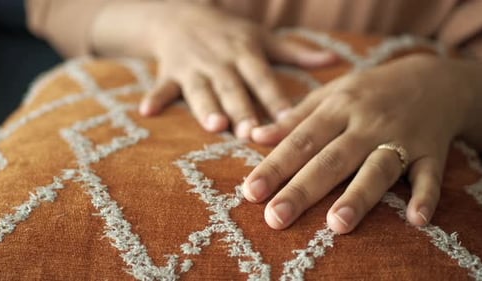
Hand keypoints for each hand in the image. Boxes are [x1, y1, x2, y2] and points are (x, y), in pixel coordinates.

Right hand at [91, 1, 336, 137]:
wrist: (182, 14)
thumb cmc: (230, 32)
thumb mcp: (262, 37)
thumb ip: (296, 52)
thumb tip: (334, 60)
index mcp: (245, 52)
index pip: (263, 78)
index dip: (276, 99)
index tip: (289, 120)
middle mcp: (221, 60)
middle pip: (233, 88)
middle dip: (242, 110)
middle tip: (253, 134)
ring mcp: (193, 66)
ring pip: (200, 89)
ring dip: (205, 106)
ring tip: (214, 125)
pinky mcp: (170, 71)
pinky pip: (162, 85)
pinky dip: (156, 97)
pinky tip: (147, 111)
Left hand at [242, 54, 474, 233]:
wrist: (432, 79)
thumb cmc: (369, 90)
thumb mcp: (331, 94)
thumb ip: (295, 118)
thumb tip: (255, 136)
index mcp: (338, 107)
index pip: (300, 140)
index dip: (275, 166)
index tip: (251, 192)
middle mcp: (367, 123)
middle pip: (331, 159)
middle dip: (302, 189)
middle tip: (276, 217)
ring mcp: (401, 138)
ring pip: (377, 168)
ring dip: (358, 196)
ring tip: (336, 224)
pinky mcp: (431, 152)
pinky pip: (429, 175)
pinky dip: (425, 196)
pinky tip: (416, 220)